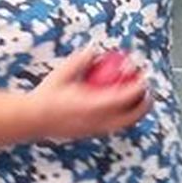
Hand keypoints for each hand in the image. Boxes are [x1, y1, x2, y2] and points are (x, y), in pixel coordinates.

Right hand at [29, 49, 149, 140]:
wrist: (33, 120)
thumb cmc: (47, 95)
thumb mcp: (62, 73)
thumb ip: (80, 60)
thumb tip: (94, 48)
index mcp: (91, 106)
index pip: (123, 97)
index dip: (138, 87)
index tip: (144, 76)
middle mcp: (97, 121)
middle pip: (131, 116)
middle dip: (145, 103)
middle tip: (148, 89)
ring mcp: (96, 130)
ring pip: (125, 123)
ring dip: (136, 111)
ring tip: (141, 98)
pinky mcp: (93, 134)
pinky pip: (115, 126)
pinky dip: (123, 116)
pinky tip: (123, 107)